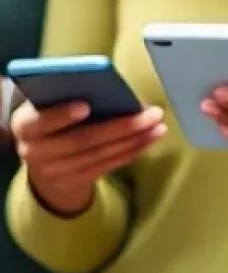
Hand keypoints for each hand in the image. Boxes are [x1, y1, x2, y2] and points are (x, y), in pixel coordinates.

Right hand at [14, 99, 165, 217]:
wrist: (45, 160)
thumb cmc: (54, 120)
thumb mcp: (51, 106)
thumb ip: (69, 96)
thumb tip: (113, 90)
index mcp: (24, 125)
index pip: (39, 121)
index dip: (61, 115)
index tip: (87, 105)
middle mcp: (34, 151)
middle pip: (81, 140)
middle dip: (121, 126)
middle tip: (152, 114)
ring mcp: (53, 171)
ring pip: (99, 155)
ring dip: (134, 140)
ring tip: (158, 125)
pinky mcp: (73, 182)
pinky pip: (107, 166)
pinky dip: (132, 151)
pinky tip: (150, 139)